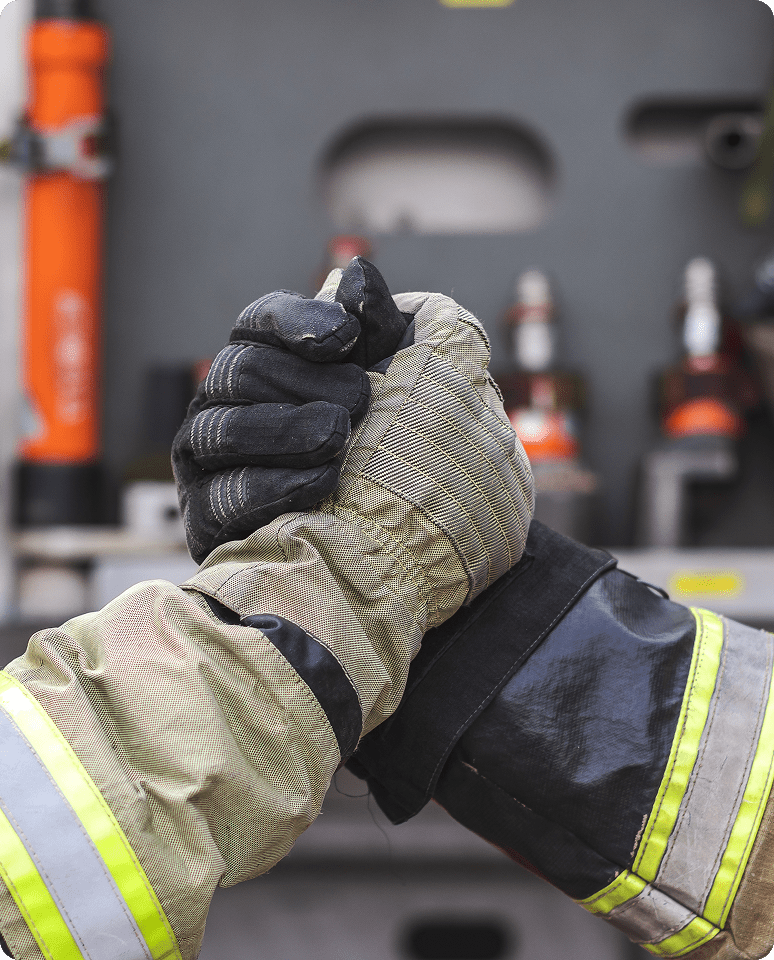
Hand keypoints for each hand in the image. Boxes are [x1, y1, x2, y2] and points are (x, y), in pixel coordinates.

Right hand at [190, 259, 533, 621]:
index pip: (259, 323)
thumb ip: (382, 329)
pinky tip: (322, 485)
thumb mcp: (403, 387)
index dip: (296, 322)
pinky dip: (273, 486)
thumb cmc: (394, 458)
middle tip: (361, 404)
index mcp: (269, 368)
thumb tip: (356, 274)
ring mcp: (209, 466)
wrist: (399, 552)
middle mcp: (228, 408)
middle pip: (241, 369)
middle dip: (304, 384)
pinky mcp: (207, 521)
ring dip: (286, 430)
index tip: (345, 339)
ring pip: (223, 427)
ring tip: (340, 438)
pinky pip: (223, 496)